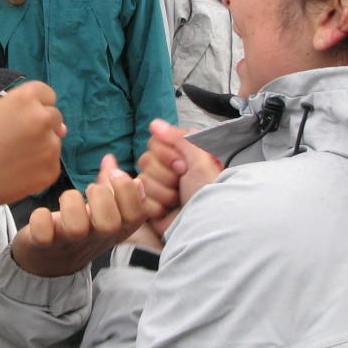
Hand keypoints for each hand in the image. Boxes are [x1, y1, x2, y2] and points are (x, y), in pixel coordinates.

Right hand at [0, 81, 65, 207]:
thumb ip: (26, 110)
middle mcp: (43, 118)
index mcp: (26, 98)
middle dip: (41, 126)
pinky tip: (20, 171)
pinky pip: (52, 163)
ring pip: (54, 141)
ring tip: (16, 157)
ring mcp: (50, 145)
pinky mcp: (52, 169)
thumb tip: (62, 128)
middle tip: (18, 139)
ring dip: (42, 147)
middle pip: (54, 117)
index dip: (36, 106)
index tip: (22, 117)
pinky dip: (40, 167)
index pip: (47, 94)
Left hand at [11, 155, 147, 275]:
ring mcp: (70, 242)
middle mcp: (95, 238)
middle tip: (91, 188)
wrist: (50, 260)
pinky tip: (42, 214)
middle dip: (102, 197)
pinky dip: (41, 219)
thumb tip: (110, 159)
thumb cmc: (79, 226)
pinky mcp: (43, 244)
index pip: (136, 215)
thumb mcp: (99, 209)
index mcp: (115, 229)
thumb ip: (106, 185)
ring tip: (67, 198)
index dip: (129, 192)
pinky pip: (43, 234)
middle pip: (110, 224)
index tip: (115, 175)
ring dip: (71, 204)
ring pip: (76, 228)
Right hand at [137, 119, 221, 233]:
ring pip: (142, 180)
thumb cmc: (209, 193)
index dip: (166, 154)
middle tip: (182, 183)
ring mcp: (156, 187)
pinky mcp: (149, 205)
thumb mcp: (201, 160)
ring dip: (163, 193)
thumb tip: (155, 123)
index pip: (155, 142)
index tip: (183, 165)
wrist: (206, 224)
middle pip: (146, 161)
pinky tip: (167, 211)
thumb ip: (179, 138)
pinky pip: (139, 199)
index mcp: (179, 155)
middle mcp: (166, 169)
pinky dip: (155, 207)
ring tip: (178, 200)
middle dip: (166, 175)